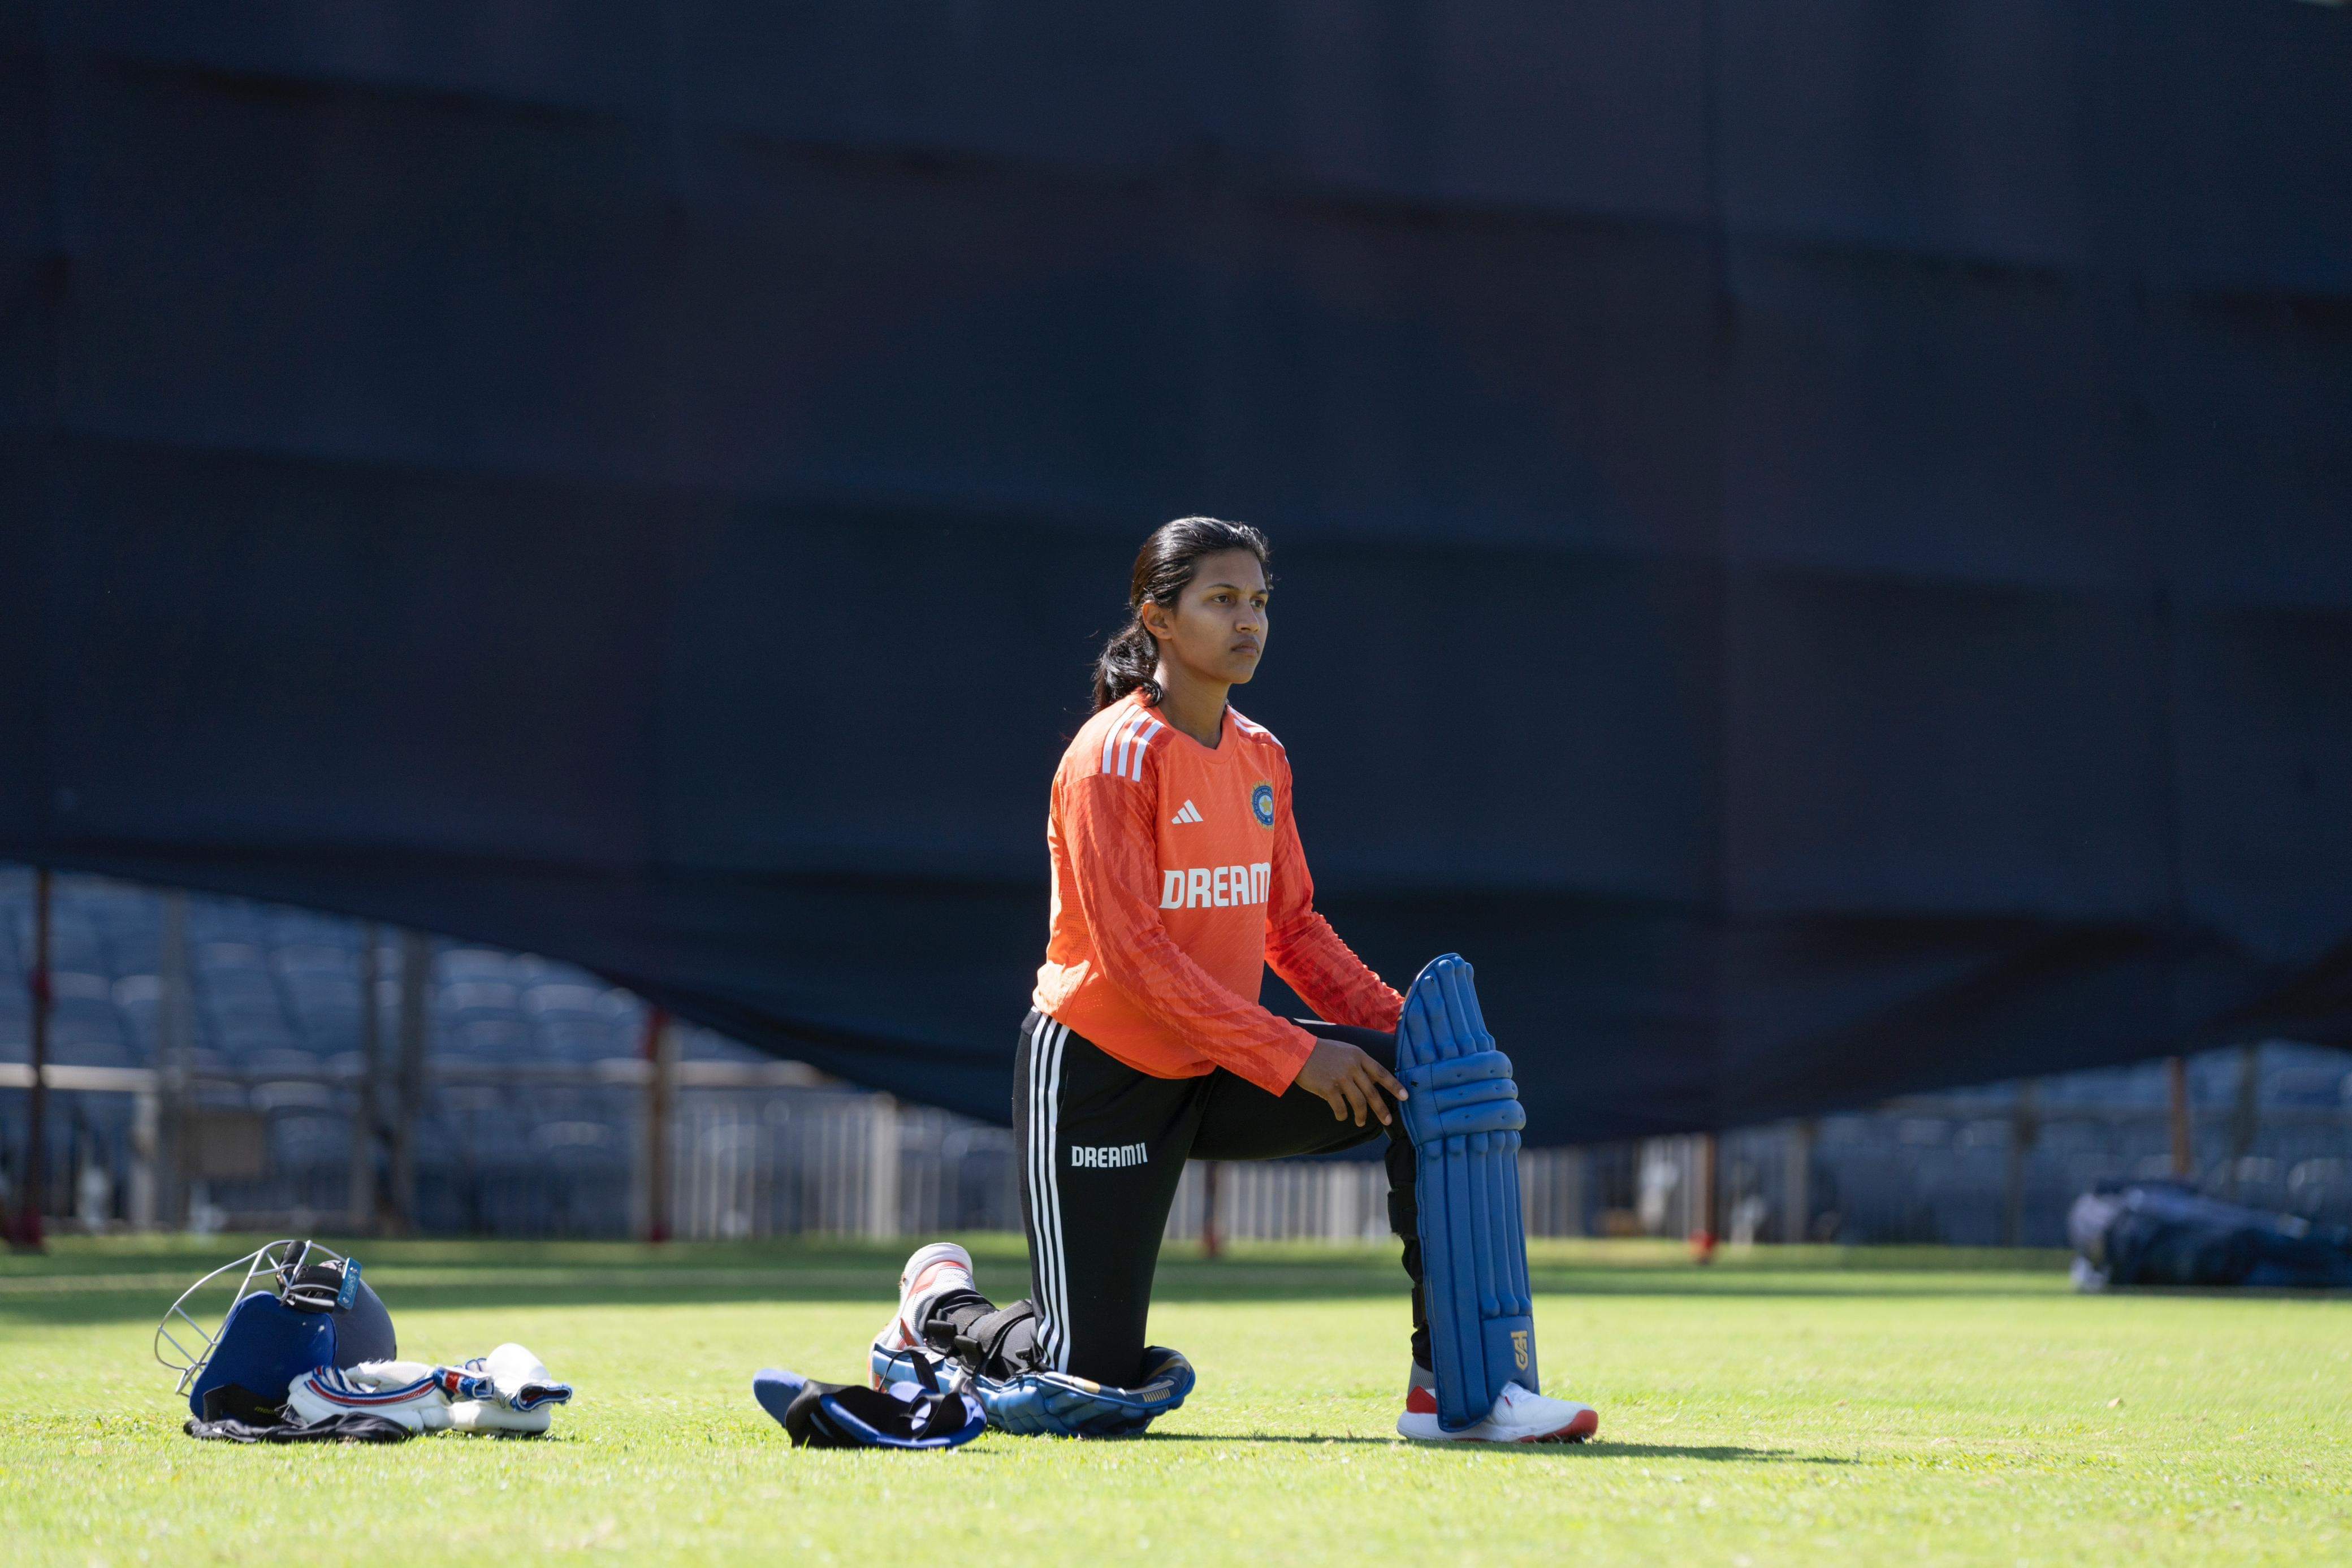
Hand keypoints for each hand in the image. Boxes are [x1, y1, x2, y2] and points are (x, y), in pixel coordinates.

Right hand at [1293, 1039, 1408, 1128]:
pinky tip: (1341, 1116)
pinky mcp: (1328, 1088)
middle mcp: (1352, 1066)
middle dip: (1381, 1109)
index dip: (1394, 1086)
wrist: (1298, 1051)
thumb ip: (1359, 1064)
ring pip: (1359, 1102)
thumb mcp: (1345, 1051)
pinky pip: (1340, 1107)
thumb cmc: (1321, 1052)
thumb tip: (1373, 1081)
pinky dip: (1342, 1115)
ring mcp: (1340, 1077)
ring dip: (1361, 1115)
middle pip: (1372, 1092)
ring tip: (1360, 1122)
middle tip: (1388, 1121)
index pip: (1381, 1072)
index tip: (1405, 1097)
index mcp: (1359, 1056)